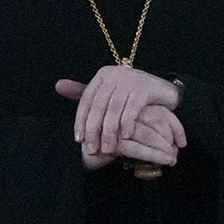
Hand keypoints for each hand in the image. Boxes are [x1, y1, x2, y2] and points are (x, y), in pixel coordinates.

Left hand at [54, 66, 183, 168]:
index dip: (81, 121)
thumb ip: (86, 93)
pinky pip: (132, 109)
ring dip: (109, 132)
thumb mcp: (109, 94)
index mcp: (103, 75)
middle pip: (99, 106)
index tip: (78, 140)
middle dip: (94, 130)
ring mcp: (131, 79)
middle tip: (92, 149)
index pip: (87, 100)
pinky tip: (125, 138)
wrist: (165, 92)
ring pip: (114, 110)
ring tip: (107, 149)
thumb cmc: (134, 96)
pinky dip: (127, 124)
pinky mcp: (145, 88)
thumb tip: (58, 85)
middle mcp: (115, 74)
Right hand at [118, 105, 184, 167]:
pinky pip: (136, 148)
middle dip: (169, 138)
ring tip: (171, 159)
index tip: (182, 142)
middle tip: (176, 153)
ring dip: (162, 148)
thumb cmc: (118, 143)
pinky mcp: (112, 140)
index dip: (176, 127)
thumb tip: (179, 144)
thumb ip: (155, 133)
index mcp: (135, 106)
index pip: (161, 112)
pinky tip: (163, 161)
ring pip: (147, 133)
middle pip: (156, 119)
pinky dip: (152, 155)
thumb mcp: (139, 135)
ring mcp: (118, 125)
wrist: (90, 152)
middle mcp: (127, 112)